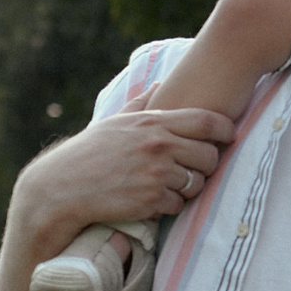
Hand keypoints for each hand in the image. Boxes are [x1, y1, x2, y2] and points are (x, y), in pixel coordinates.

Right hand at [10, 105, 234, 262]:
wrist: (62, 188)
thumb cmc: (89, 154)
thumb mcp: (115, 123)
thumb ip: (141, 104)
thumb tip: (160, 84)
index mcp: (152, 122)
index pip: (206, 120)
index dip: (225, 129)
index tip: (229, 136)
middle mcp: (157, 146)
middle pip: (210, 155)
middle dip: (207, 165)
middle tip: (194, 168)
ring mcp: (155, 174)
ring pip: (197, 183)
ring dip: (188, 188)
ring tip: (168, 185)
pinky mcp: (150, 200)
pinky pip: (177, 204)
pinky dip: (169, 205)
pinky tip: (151, 200)